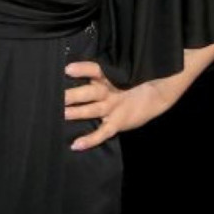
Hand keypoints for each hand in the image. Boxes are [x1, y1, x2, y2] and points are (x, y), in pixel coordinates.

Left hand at [63, 61, 177, 150]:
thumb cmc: (127, 87)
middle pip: (92, 92)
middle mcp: (109, 93)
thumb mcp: (115, 78)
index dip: (82, 69)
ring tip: (63, 114)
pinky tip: (76, 145)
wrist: (154, 99)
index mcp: (108, 80)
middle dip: (75, 94)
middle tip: (59, 96)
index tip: (67, 69)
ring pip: (94, 110)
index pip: (95, 70)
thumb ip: (96, 76)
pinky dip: (90, 140)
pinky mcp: (117, 125)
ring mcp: (114, 109)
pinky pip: (102, 133)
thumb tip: (70, 73)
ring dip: (78, 112)